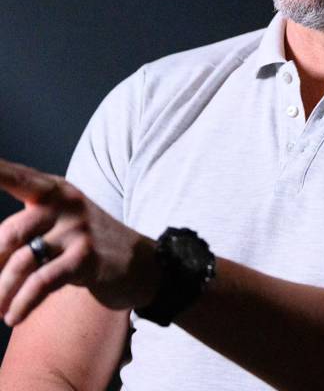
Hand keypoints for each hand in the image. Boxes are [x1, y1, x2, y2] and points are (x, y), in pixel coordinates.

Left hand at [0, 158, 157, 325]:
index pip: (17, 177)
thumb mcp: (60, 221)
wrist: (140, 262)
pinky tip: (13, 316)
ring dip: (1, 293)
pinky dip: (21, 303)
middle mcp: (65, 204)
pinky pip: (41, 283)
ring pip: (21, 263)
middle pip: (9, 233)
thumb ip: (23, 228)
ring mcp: (78, 230)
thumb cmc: (86, 242)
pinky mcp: (86, 258)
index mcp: (53, 190)